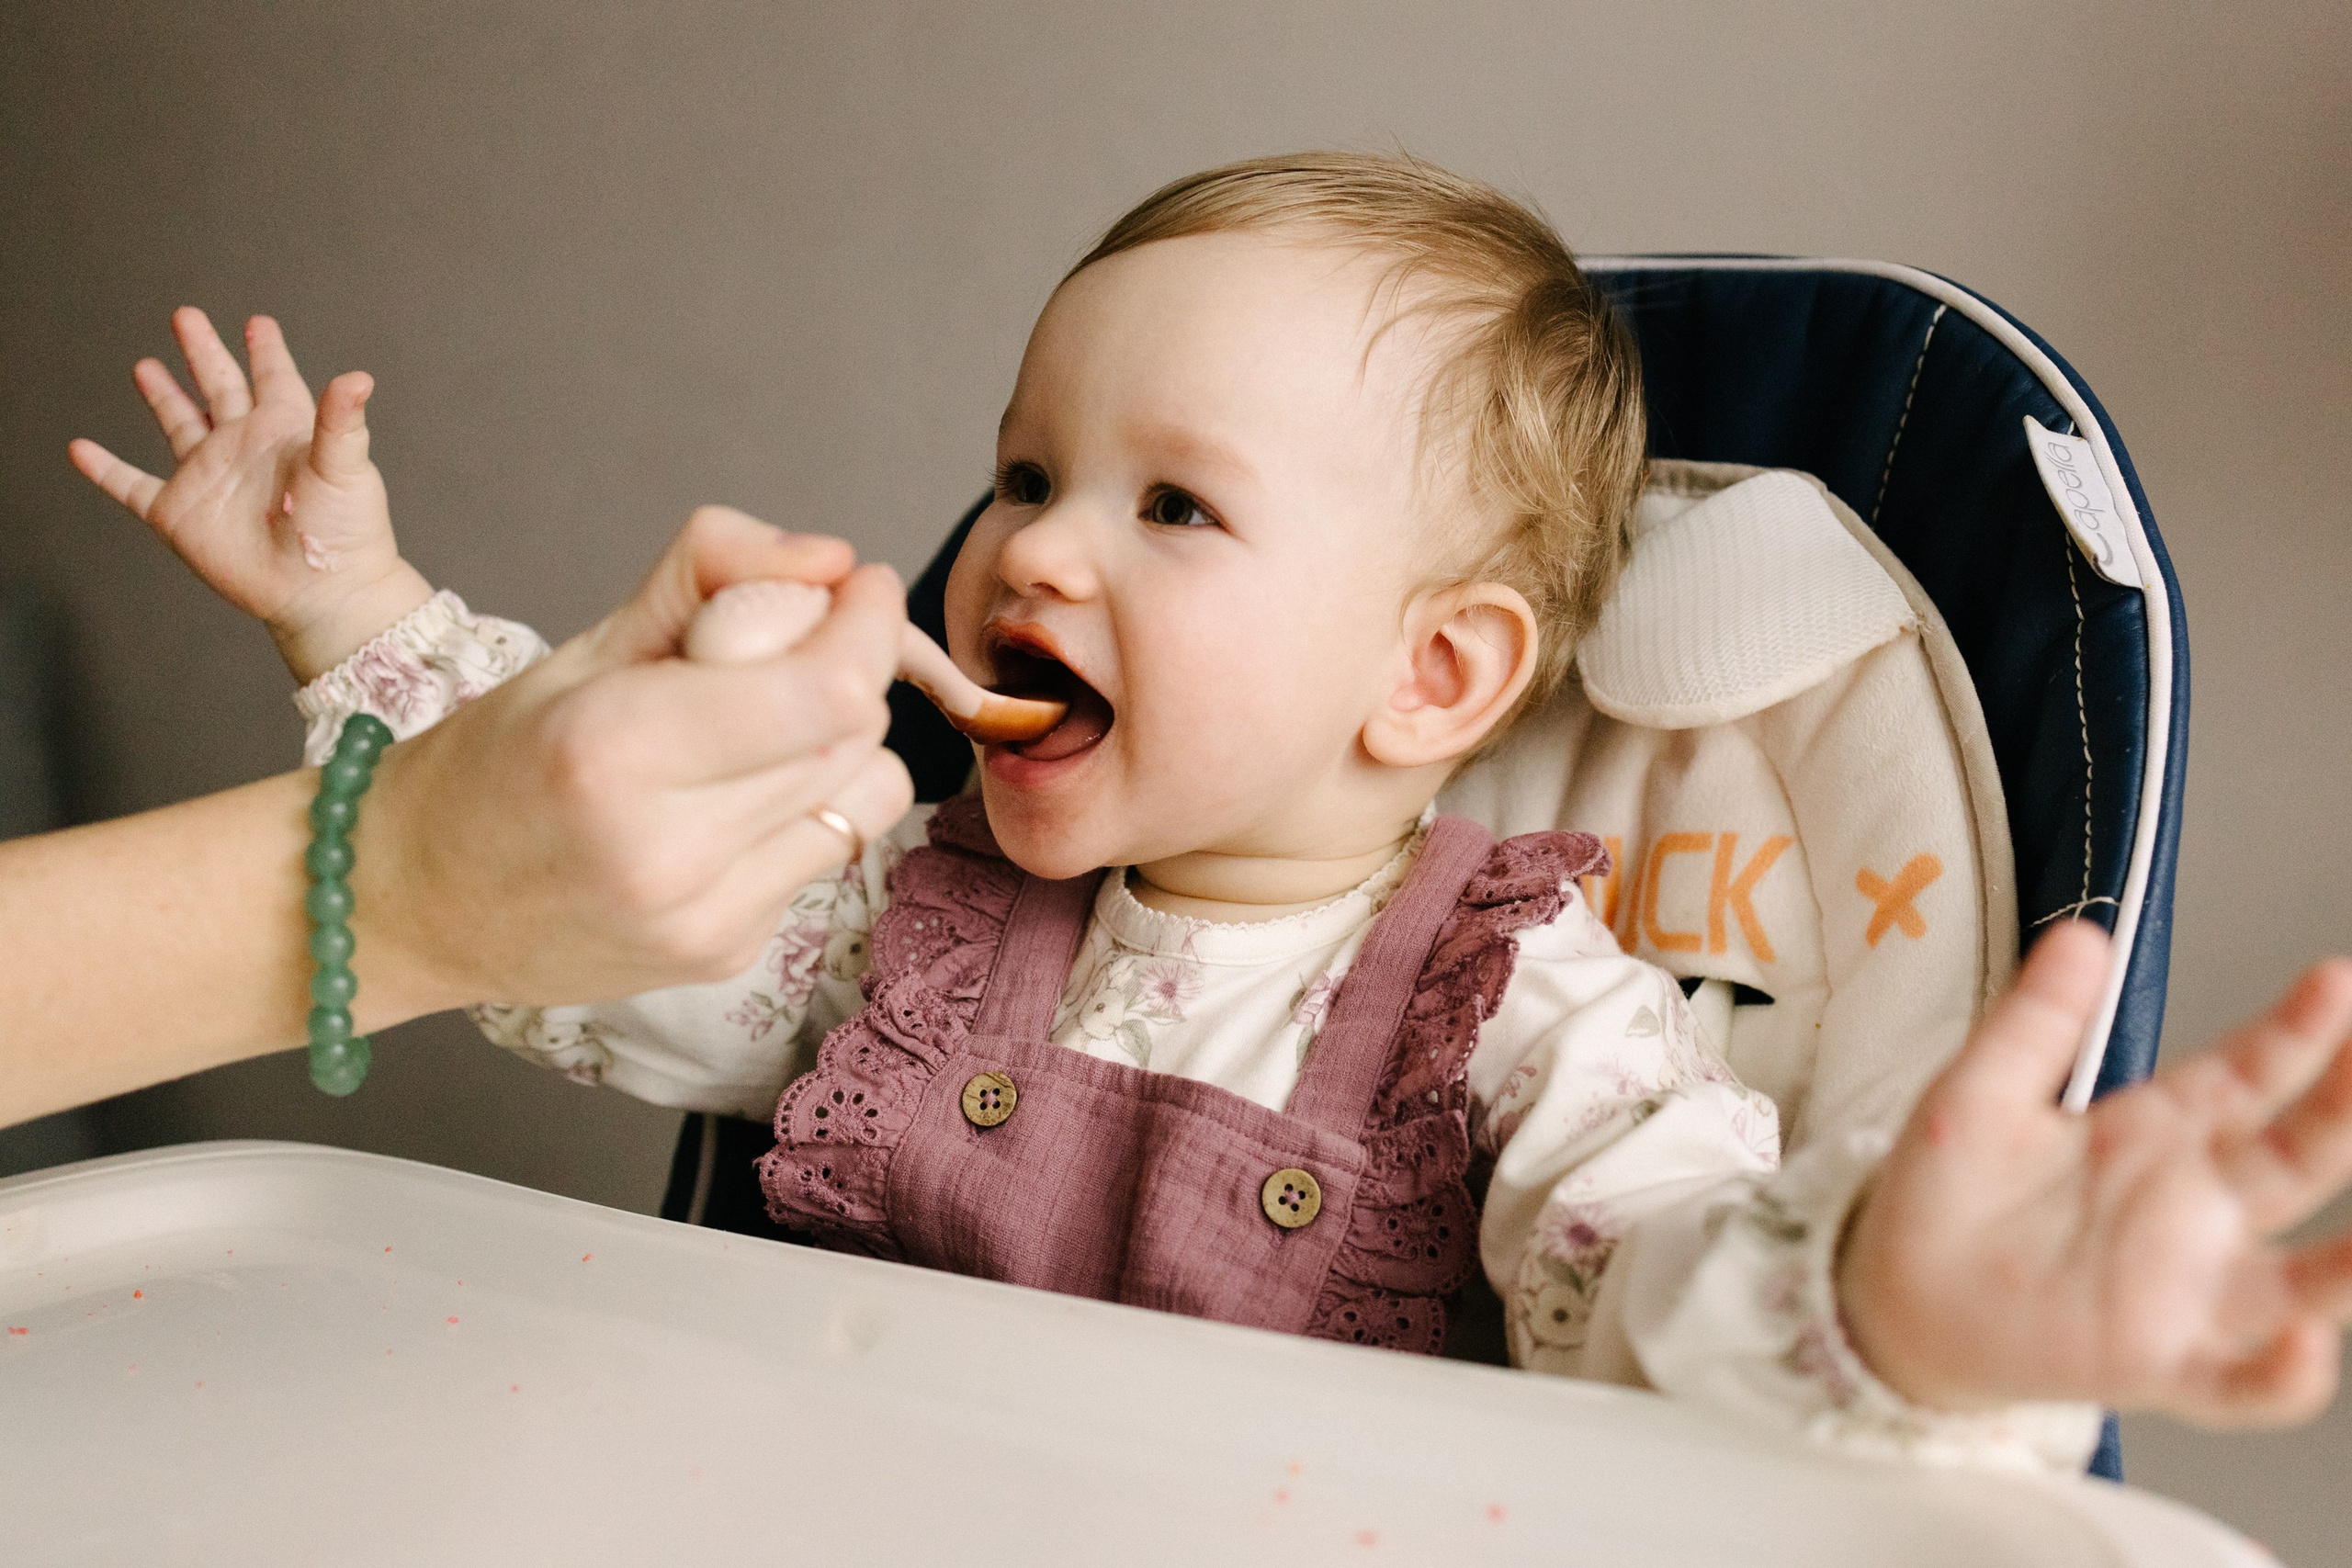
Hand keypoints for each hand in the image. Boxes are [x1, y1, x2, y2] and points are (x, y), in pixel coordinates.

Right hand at [68, 308, 430, 682]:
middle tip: (186, 316)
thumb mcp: (345, 468)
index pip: (274, 378)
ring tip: (146, 366)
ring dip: (163, 396)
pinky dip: (105, 470)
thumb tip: (359, 376)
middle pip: (218, 386)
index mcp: (285, 430)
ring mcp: (209, 477)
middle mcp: (244, 447)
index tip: (257, 324)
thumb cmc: (344, 535)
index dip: (265, 351)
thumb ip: (342, 420)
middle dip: (202, 352)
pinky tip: (80, 450)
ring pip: (179, 424)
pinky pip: (132, 485)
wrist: (322, 593)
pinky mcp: (179, 513)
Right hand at [347, 505, 913, 1016]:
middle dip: (852, 667)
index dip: (867, 624)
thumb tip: (833, 559)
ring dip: (842, 742)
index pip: (829, 689)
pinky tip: (728, 804)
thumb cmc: (494, 762)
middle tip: (795, 644)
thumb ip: (711, 573)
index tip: (855, 584)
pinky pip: (830, 852)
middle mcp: (669, 850)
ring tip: (762, 730)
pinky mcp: (728, 954)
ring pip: (868, 796)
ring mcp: (705, 917)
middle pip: (858, 733)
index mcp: (618, 749)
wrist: (411, 907)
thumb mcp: (585, 645)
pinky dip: (804, 808)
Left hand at [1840, 921, 2351, 1424]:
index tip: (2335, 979)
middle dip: (2345, 1108)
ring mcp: (2181, 1288)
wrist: (1893, 1292)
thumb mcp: (1980, 1091)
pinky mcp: (2153, 1360)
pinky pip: (2240, 1382)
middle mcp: (2187, 1208)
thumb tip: (2084, 933)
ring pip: (2302, 1279)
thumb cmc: (1943, 1195)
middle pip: (2297, 1157)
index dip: (2297, 1033)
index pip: (2247, 1076)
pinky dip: (2284, 1376)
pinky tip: (2309, 1344)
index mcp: (2151, 1134)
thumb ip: (2037, 1021)